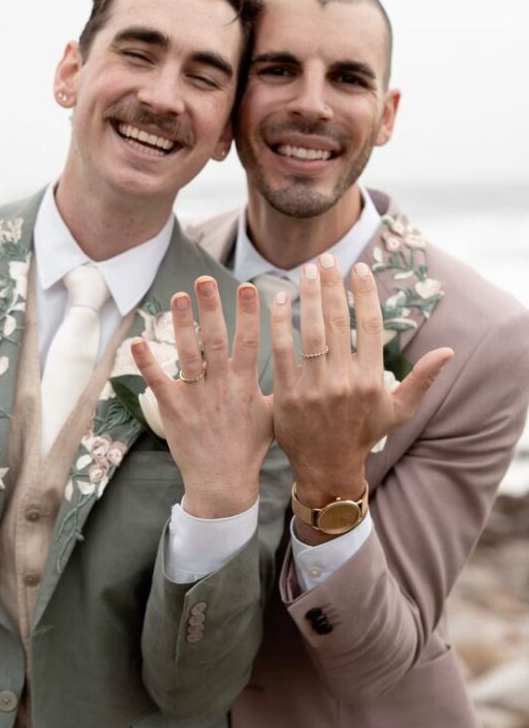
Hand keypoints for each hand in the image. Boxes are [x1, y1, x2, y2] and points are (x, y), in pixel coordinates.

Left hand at [131, 277, 273, 517]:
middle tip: (204, 279)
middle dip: (210, 307)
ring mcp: (196, 396)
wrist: (223, 484)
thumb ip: (276, 386)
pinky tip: (136, 340)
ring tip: (177, 296)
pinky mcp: (174, 409)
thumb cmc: (248, 449)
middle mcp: (221, 386)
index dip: (248, 313)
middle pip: (215, 339)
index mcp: (246, 384)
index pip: (250, 340)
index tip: (247, 286)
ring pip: (188, 353)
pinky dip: (147, 361)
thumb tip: (292, 362)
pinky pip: (159, 381)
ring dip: (181, 324)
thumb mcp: (271, 415)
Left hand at [272, 254, 451, 527]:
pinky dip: (279, 323)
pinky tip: (278, 299)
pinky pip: (283, 352)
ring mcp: (313, 389)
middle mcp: (344, 383)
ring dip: (307, 297)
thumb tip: (448, 351)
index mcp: (371, 381)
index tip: (359, 269)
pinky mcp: (287, 395)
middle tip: (326, 258)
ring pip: (310, 332)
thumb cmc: (364, 434)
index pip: (370, 326)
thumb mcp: (398, 410)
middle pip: (337, 322)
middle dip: (331, 286)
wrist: (327, 468)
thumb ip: (421, 379)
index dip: (364, 294)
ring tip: (306, 270)